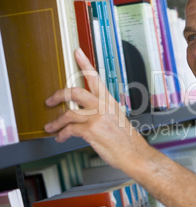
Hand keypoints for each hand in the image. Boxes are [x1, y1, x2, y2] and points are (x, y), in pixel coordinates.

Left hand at [44, 48, 140, 168]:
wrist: (135, 154)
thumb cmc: (127, 140)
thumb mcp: (118, 119)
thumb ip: (103, 111)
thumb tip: (88, 112)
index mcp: (110, 101)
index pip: (95, 77)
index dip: (85, 63)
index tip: (77, 53)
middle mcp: (103, 107)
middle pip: (75, 91)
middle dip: (58, 95)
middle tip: (50, 99)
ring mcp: (97, 118)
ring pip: (68, 113)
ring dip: (56, 122)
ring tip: (51, 127)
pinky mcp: (91, 131)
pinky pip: (69, 130)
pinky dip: (62, 134)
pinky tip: (61, 137)